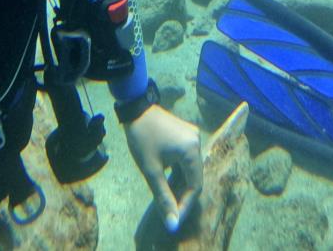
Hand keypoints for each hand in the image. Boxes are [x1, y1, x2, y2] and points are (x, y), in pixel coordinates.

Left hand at [124, 105, 201, 232]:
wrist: (135, 108)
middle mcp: (197, 142)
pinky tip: (169, 183)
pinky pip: (187, 159)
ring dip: (181, 185)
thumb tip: (173, 224)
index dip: (186, 205)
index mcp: (192, 150)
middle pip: (195, 177)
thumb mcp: (151, 170)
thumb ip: (163, 197)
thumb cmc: (142, 138)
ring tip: (169, 201)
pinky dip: (179, 173)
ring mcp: (192, 136)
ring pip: (191, 169)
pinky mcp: (186, 135)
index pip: (195, 186)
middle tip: (171, 213)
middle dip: (183, 197)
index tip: (174, 220)